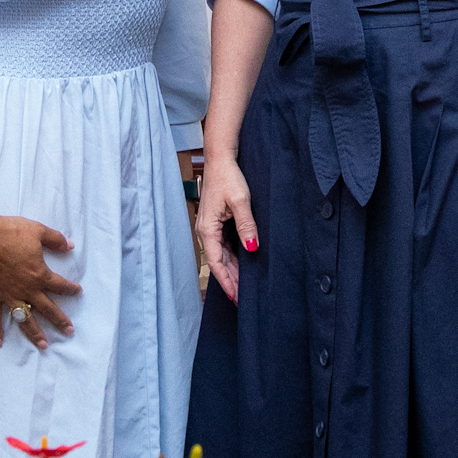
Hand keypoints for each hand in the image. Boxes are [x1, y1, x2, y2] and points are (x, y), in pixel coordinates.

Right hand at [0, 204, 80, 348]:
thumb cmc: (9, 231)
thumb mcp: (38, 230)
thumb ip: (56, 240)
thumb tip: (70, 246)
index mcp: (39, 274)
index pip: (60, 285)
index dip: (70, 289)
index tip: (78, 292)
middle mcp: (26, 289)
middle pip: (47, 309)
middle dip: (60, 320)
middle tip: (69, 331)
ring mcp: (8, 295)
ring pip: (25, 318)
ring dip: (35, 333)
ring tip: (43, 345)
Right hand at [194, 153, 257, 302]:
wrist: (220, 158)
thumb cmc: (228, 177)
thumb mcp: (240, 201)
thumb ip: (246, 226)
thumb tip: (252, 248)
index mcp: (207, 229)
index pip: (216, 263)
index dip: (226, 281)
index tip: (236, 297)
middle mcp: (206, 230)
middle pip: (218, 261)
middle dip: (230, 280)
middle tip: (243, 298)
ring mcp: (210, 226)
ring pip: (221, 254)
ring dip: (232, 269)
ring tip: (244, 286)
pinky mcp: (216, 221)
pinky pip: (224, 244)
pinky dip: (233, 257)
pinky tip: (243, 264)